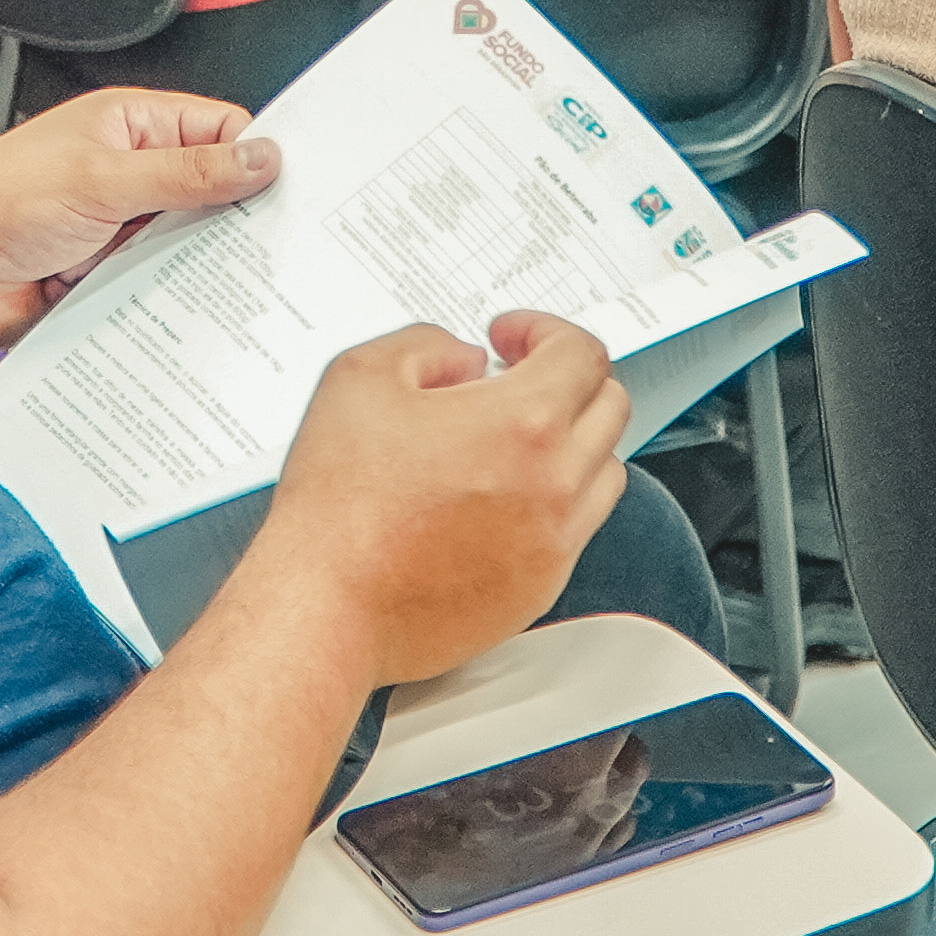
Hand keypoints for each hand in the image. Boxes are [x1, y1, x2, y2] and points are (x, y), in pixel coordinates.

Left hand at [0, 90, 279, 352]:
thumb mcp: (103, 179)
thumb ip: (187, 173)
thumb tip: (259, 159)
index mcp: (131, 126)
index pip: (221, 131)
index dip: (259, 158)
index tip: (295, 190)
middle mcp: (129, 174)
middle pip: (212, 194)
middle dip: (235, 220)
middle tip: (277, 246)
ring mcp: (120, 229)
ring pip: (189, 247)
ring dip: (199, 265)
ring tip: (229, 281)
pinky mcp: (108, 279)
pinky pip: (159, 289)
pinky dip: (170, 300)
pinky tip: (187, 312)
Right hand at [242, 311, 627, 687]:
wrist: (327, 605)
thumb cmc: (338, 507)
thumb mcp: (360, 378)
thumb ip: (426, 346)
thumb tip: (464, 361)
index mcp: (522, 422)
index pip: (581, 353)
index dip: (543, 330)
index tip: (511, 339)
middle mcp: (555, 482)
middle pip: (608, 406)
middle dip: (566, 378)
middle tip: (517, 379)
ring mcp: (555, 541)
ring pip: (605, 469)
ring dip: (571, 440)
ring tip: (514, 440)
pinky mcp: (541, 586)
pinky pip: (578, 528)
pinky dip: (556, 500)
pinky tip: (500, 496)